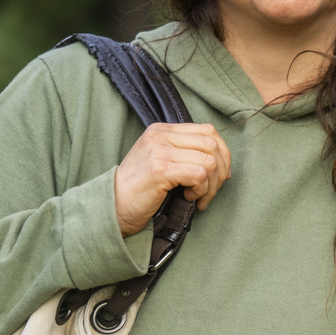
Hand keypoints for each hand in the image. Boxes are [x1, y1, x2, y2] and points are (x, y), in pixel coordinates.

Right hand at [113, 122, 230, 235]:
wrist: (113, 205)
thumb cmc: (140, 188)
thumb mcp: (161, 161)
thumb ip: (184, 153)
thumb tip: (222, 162)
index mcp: (162, 130)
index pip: (207, 131)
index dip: (222, 153)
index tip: (220, 174)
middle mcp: (160, 135)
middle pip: (212, 144)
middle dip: (221, 171)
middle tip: (211, 190)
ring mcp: (160, 150)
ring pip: (209, 161)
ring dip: (211, 185)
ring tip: (199, 197)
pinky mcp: (160, 169)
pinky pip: (199, 174)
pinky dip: (201, 190)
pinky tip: (188, 197)